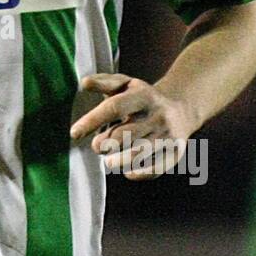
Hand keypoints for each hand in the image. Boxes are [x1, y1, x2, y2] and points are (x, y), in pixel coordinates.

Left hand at [69, 73, 196, 179]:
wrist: (181, 107)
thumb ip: (104, 82)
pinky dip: (139, 173)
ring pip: (139, 153)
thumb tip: (84, 83)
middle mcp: (157, 114)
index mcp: (142, 95)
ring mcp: (168, 134)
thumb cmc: (143, 97)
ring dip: (118, 161)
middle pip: (125, 134)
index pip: (114, 107)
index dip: (92, 120)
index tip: (74, 133)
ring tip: (109, 161)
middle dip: (105, 143)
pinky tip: (128, 171)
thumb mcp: (126, 84)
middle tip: (97, 146)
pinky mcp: (176, 151)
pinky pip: (157, 168)